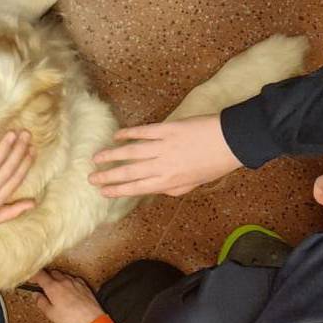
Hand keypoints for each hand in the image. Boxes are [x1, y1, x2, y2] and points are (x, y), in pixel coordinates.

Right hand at [30, 268, 104, 322]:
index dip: (34, 275)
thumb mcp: (50, 313)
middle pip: (51, 272)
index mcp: (53, 287)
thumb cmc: (72, 318)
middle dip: (46, 276)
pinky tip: (68, 288)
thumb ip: (41, 302)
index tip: (31, 278)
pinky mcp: (84, 286)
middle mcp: (64, 281)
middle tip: (42, 283)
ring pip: (63, 274)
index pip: (40, 274)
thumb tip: (36, 295)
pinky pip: (73, 278)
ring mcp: (75, 282)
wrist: (91, 321)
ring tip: (55, 287)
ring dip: (57, 278)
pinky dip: (68, 281)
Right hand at [91, 114, 239, 198]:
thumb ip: (173, 188)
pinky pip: (142, 132)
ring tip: (96, 157)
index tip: (103, 192)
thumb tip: (156, 189)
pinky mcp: (167, 130)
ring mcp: (163, 147)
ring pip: (130, 152)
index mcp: (169, 182)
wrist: (231, 141)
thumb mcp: (194, 183)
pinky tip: (116, 136)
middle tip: (91, 177)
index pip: (137, 188)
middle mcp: (162, 166)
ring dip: (111, 155)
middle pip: (128, 172)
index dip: (117, 191)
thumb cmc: (215, 164)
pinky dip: (127, 134)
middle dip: (107, 176)